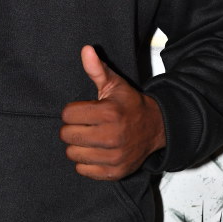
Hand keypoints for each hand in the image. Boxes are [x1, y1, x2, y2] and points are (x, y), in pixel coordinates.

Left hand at [60, 46, 164, 179]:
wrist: (155, 128)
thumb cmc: (129, 104)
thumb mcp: (114, 84)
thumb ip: (97, 68)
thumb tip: (86, 49)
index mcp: (109, 113)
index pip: (67, 114)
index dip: (72, 111)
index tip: (83, 110)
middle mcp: (112, 136)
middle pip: (67, 135)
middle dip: (72, 128)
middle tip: (84, 125)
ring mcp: (114, 157)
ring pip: (73, 154)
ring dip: (77, 146)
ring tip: (89, 138)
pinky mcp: (115, 172)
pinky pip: (83, 170)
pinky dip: (85, 162)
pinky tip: (95, 151)